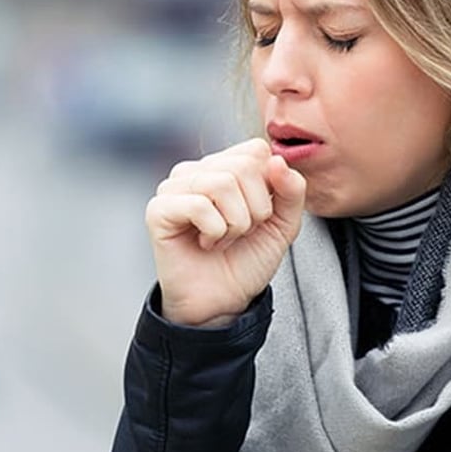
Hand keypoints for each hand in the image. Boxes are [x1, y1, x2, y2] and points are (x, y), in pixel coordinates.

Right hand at [144, 138, 306, 326]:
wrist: (223, 301)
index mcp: (224, 166)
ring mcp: (174, 187)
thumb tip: (277, 161)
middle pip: (243, 166)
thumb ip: (292, 190)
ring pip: (222, 184)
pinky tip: (207, 243)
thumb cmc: (247, 260)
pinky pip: (199, 205)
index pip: (256, 150)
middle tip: (242, 231)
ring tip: (223, 238)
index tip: (260, 215)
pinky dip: (215, 231)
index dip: (270, 185)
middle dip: (256, 209)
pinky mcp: (159, 209)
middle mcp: (197, 170)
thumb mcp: (283, 224)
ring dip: (235, 223)